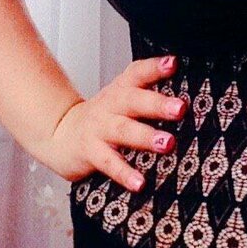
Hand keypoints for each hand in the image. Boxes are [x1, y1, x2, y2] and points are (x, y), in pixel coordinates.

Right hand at [33, 54, 186, 188]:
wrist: (60, 133)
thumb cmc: (103, 116)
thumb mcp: (122, 96)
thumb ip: (148, 89)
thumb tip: (186, 88)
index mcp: (121, 90)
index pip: (138, 73)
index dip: (155, 68)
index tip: (173, 64)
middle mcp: (111, 106)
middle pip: (133, 100)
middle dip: (157, 104)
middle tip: (180, 108)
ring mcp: (100, 129)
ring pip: (123, 131)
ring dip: (146, 137)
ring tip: (167, 144)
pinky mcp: (91, 152)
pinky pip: (109, 163)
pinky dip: (124, 173)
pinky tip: (139, 183)